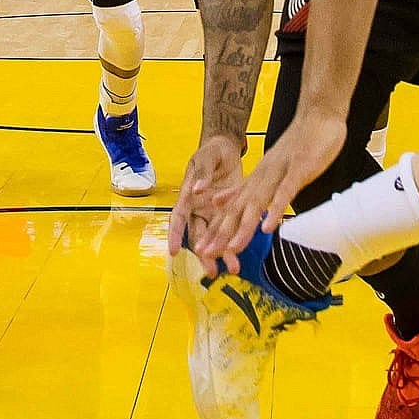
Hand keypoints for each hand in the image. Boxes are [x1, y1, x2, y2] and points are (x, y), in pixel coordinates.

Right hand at [168, 135, 246, 267]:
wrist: (227, 148)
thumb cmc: (211, 151)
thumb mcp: (206, 158)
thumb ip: (203, 173)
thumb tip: (198, 189)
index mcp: (188, 196)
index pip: (178, 218)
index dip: (175, 235)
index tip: (174, 251)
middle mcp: (199, 208)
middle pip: (198, 235)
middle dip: (204, 253)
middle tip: (211, 271)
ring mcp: (214, 212)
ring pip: (216, 237)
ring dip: (223, 253)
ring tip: (234, 268)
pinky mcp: (230, 212)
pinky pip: (232, 229)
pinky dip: (237, 241)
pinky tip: (244, 254)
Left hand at [192, 114, 346, 269]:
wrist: (317, 116)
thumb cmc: (298, 145)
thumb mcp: (267, 168)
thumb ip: (245, 187)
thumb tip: (217, 202)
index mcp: (256, 179)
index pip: (231, 208)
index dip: (216, 229)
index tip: (202, 249)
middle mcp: (262, 177)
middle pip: (238, 209)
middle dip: (221, 233)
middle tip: (205, 253)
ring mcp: (279, 172)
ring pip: (258, 202)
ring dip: (244, 226)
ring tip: (233, 248)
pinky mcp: (297, 168)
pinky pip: (285, 191)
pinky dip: (275, 208)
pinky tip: (269, 227)